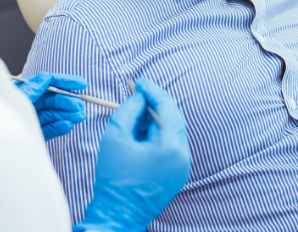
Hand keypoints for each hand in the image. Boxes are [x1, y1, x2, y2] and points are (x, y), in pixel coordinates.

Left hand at [14, 72, 87, 140]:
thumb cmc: (0, 121)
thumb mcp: (17, 101)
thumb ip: (33, 89)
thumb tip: (47, 78)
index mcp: (23, 92)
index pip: (48, 81)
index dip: (66, 81)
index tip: (82, 85)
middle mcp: (28, 104)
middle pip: (52, 99)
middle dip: (68, 102)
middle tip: (81, 108)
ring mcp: (31, 119)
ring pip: (53, 114)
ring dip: (67, 115)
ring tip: (79, 117)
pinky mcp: (33, 134)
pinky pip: (49, 128)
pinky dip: (59, 127)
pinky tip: (68, 125)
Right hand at [74, 77, 191, 231]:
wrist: (117, 216)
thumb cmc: (114, 179)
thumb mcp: (115, 137)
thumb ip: (128, 110)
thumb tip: (139, 97)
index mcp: (171, 147)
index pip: (167, 108)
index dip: (152, 91)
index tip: (138, 81)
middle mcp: (183, 156)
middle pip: (173, 118)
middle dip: (154, 104)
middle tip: (136, 93)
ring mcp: (182, 166)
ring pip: (172, 131)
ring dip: (155, 119)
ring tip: (134, 112)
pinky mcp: (177, 173)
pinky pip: (170, 145)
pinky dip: (157, 134)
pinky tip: (140, 130)